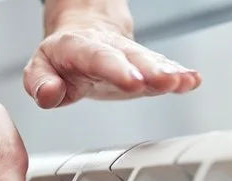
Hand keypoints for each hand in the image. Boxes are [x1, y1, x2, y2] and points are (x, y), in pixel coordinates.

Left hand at [25, 9, 201, 107]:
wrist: (83, 34)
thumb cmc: (61, 57)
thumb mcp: (38, 68)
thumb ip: (40, 83)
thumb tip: (51, 94)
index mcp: (78, 47)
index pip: (97, 57)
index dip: (116, 69)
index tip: (133, 82)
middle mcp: (108, 48)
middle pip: (130, 57)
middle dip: (149, 70)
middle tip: (166, 81)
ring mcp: (128, 56)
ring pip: (149, 61)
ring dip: (169, 72)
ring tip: (185, 81)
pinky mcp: (143, 67)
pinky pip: (162, 68)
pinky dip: (178, 74)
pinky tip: (192, 80)